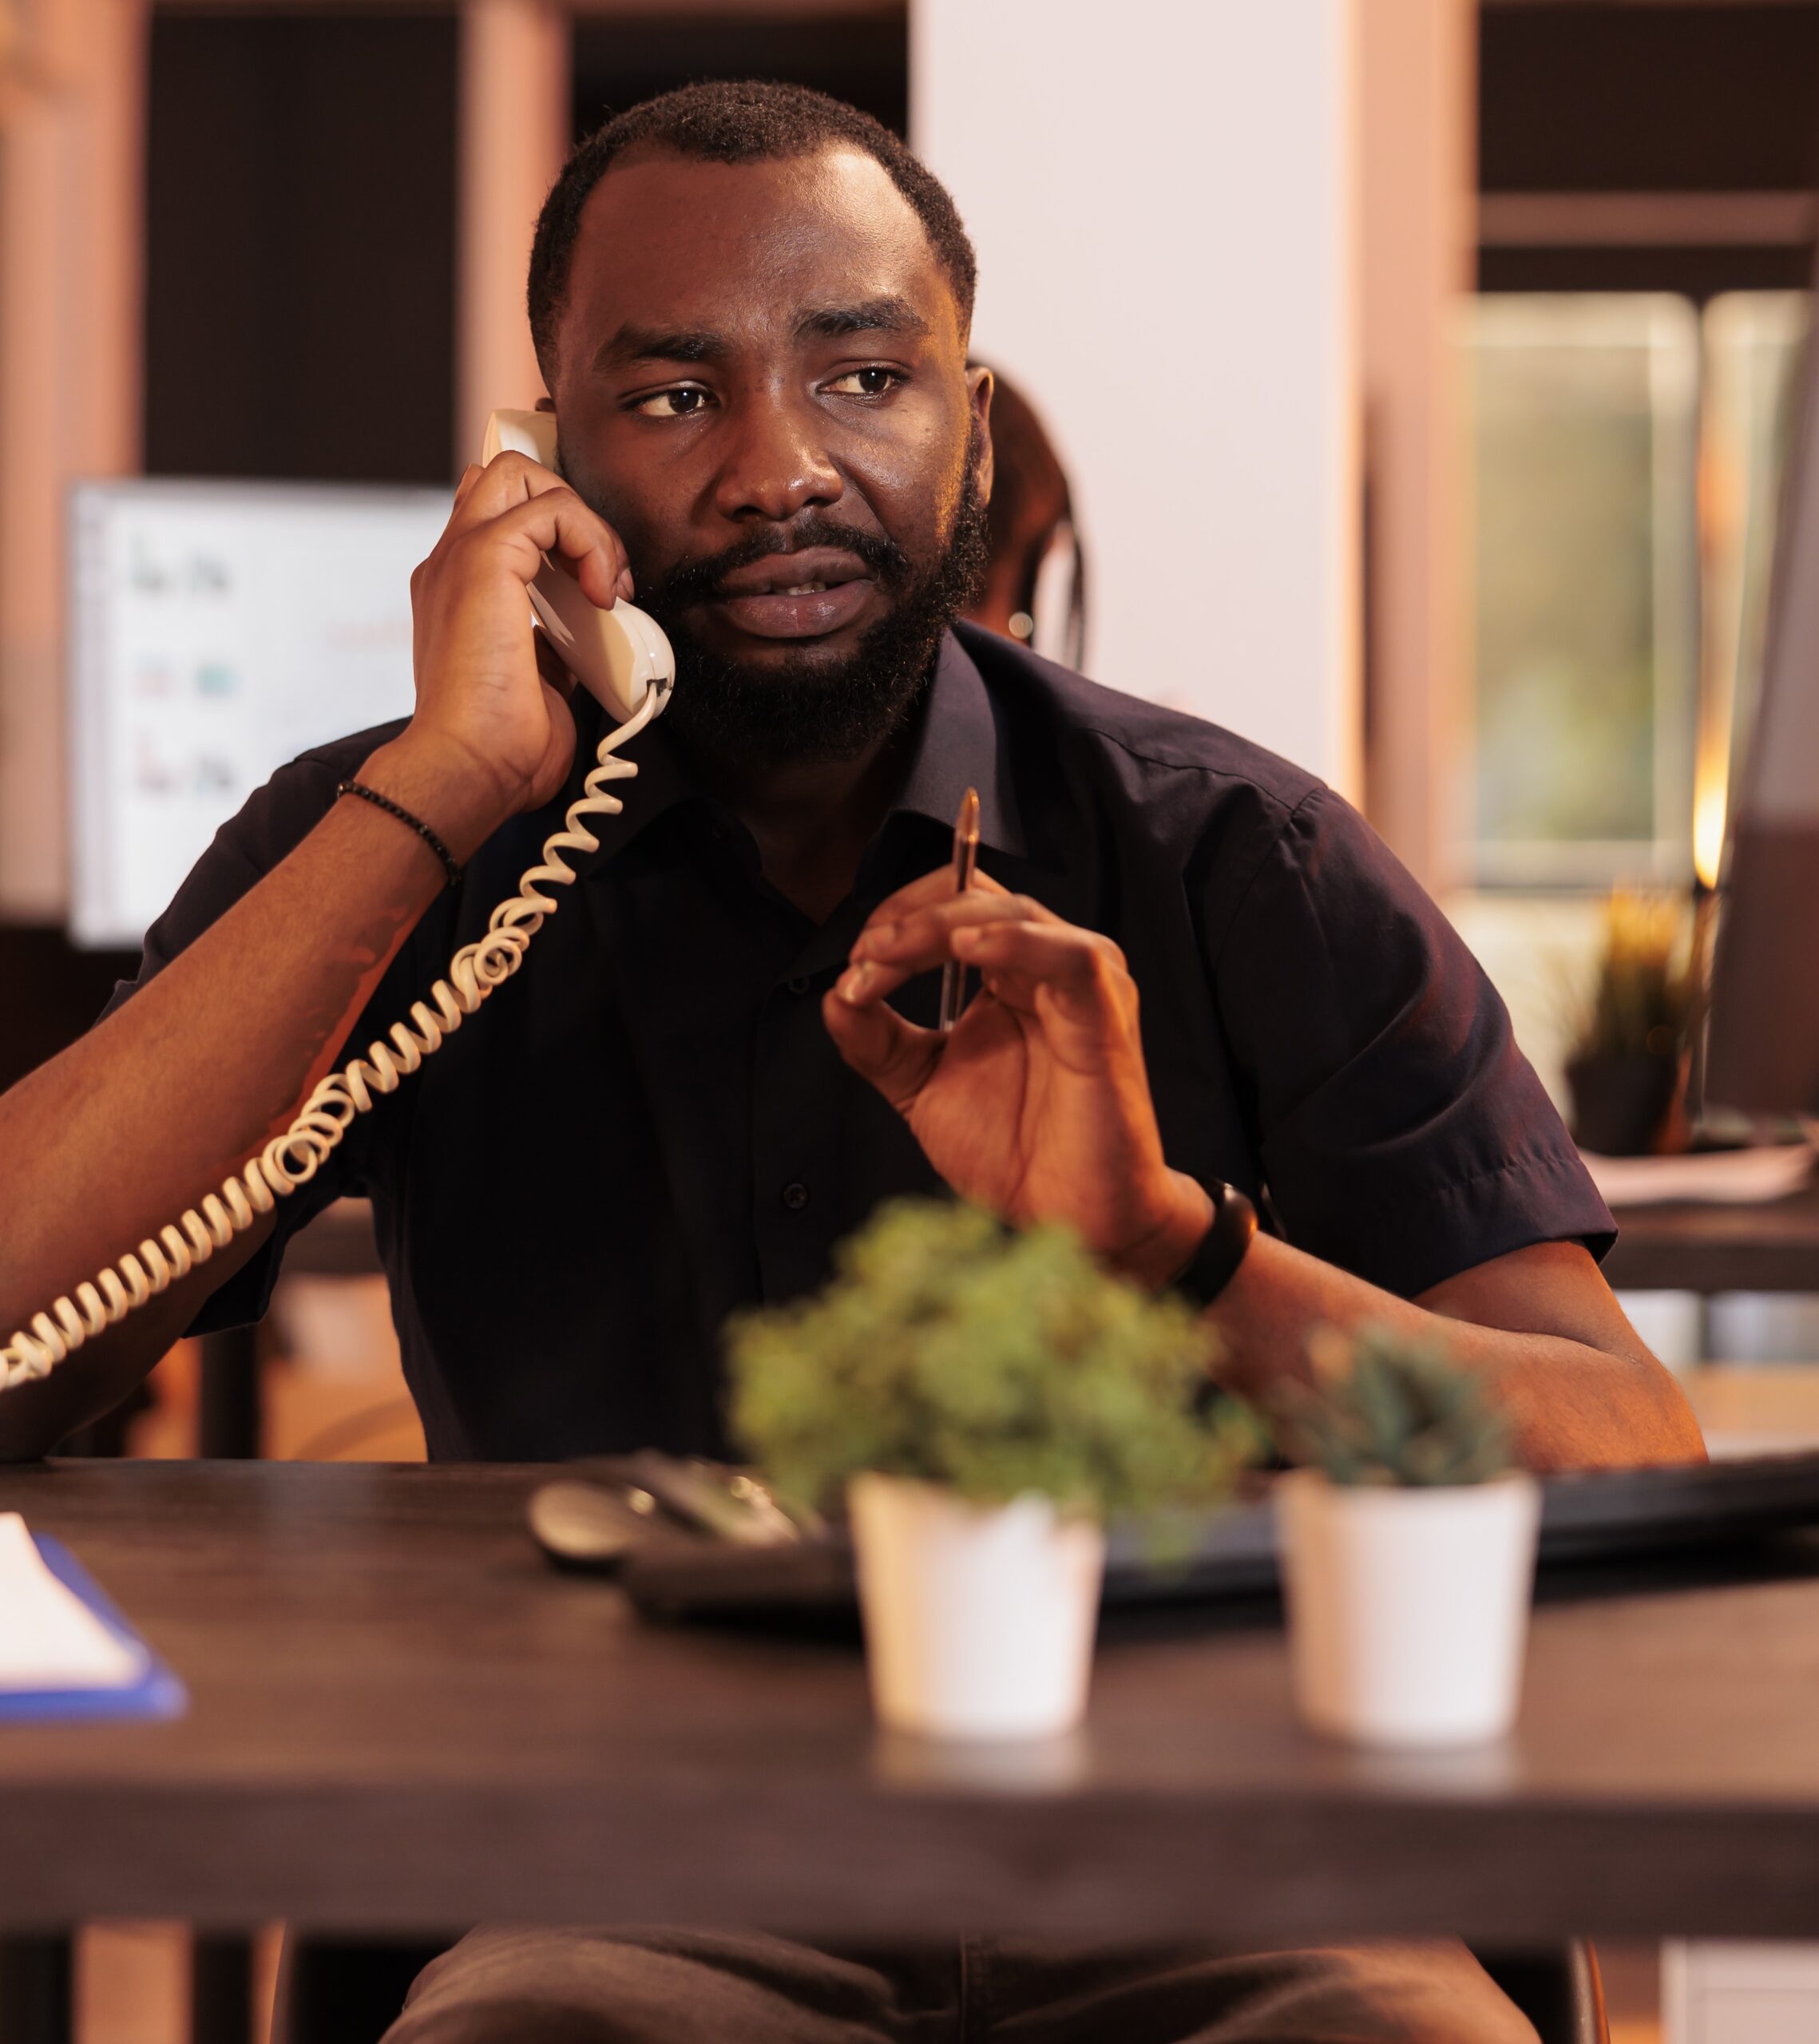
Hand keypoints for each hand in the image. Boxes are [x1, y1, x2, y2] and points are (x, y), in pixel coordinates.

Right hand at [393, 450, 634, 856]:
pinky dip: (592, 542)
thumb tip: (586, 639)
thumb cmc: (500, 747)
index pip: (500, 517)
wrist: (470, 768)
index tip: (599, 592)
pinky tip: (603, 596)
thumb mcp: (539, 684)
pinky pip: (552, 508)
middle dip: (571, 511)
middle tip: (604, 581)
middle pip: (506, 477)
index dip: (558, 533)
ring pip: (522, 474)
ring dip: (584, 523)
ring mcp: (461, 557)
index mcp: (459, 590)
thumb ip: (554, 647)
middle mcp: (451, 564)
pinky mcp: (484, 560)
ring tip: (607, 588)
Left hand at [823, 868, 1213, 1285]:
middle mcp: (1047, 966)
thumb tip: (834, 996)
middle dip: (908, 920)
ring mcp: (1082, 983)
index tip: (856, 966)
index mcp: (1009, 975)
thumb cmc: (1015, 1152)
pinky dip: (1014, 942)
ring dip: (939, 926)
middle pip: (976, 898)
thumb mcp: (922, 1088)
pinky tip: (967, 950)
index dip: (899, 920)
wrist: (1069, 1216)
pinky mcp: (1106, 1010)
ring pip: (1011, 914)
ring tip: (890, 955)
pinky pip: (1067, 955)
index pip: (954, 907)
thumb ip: (878, 1043)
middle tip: (865, 958)